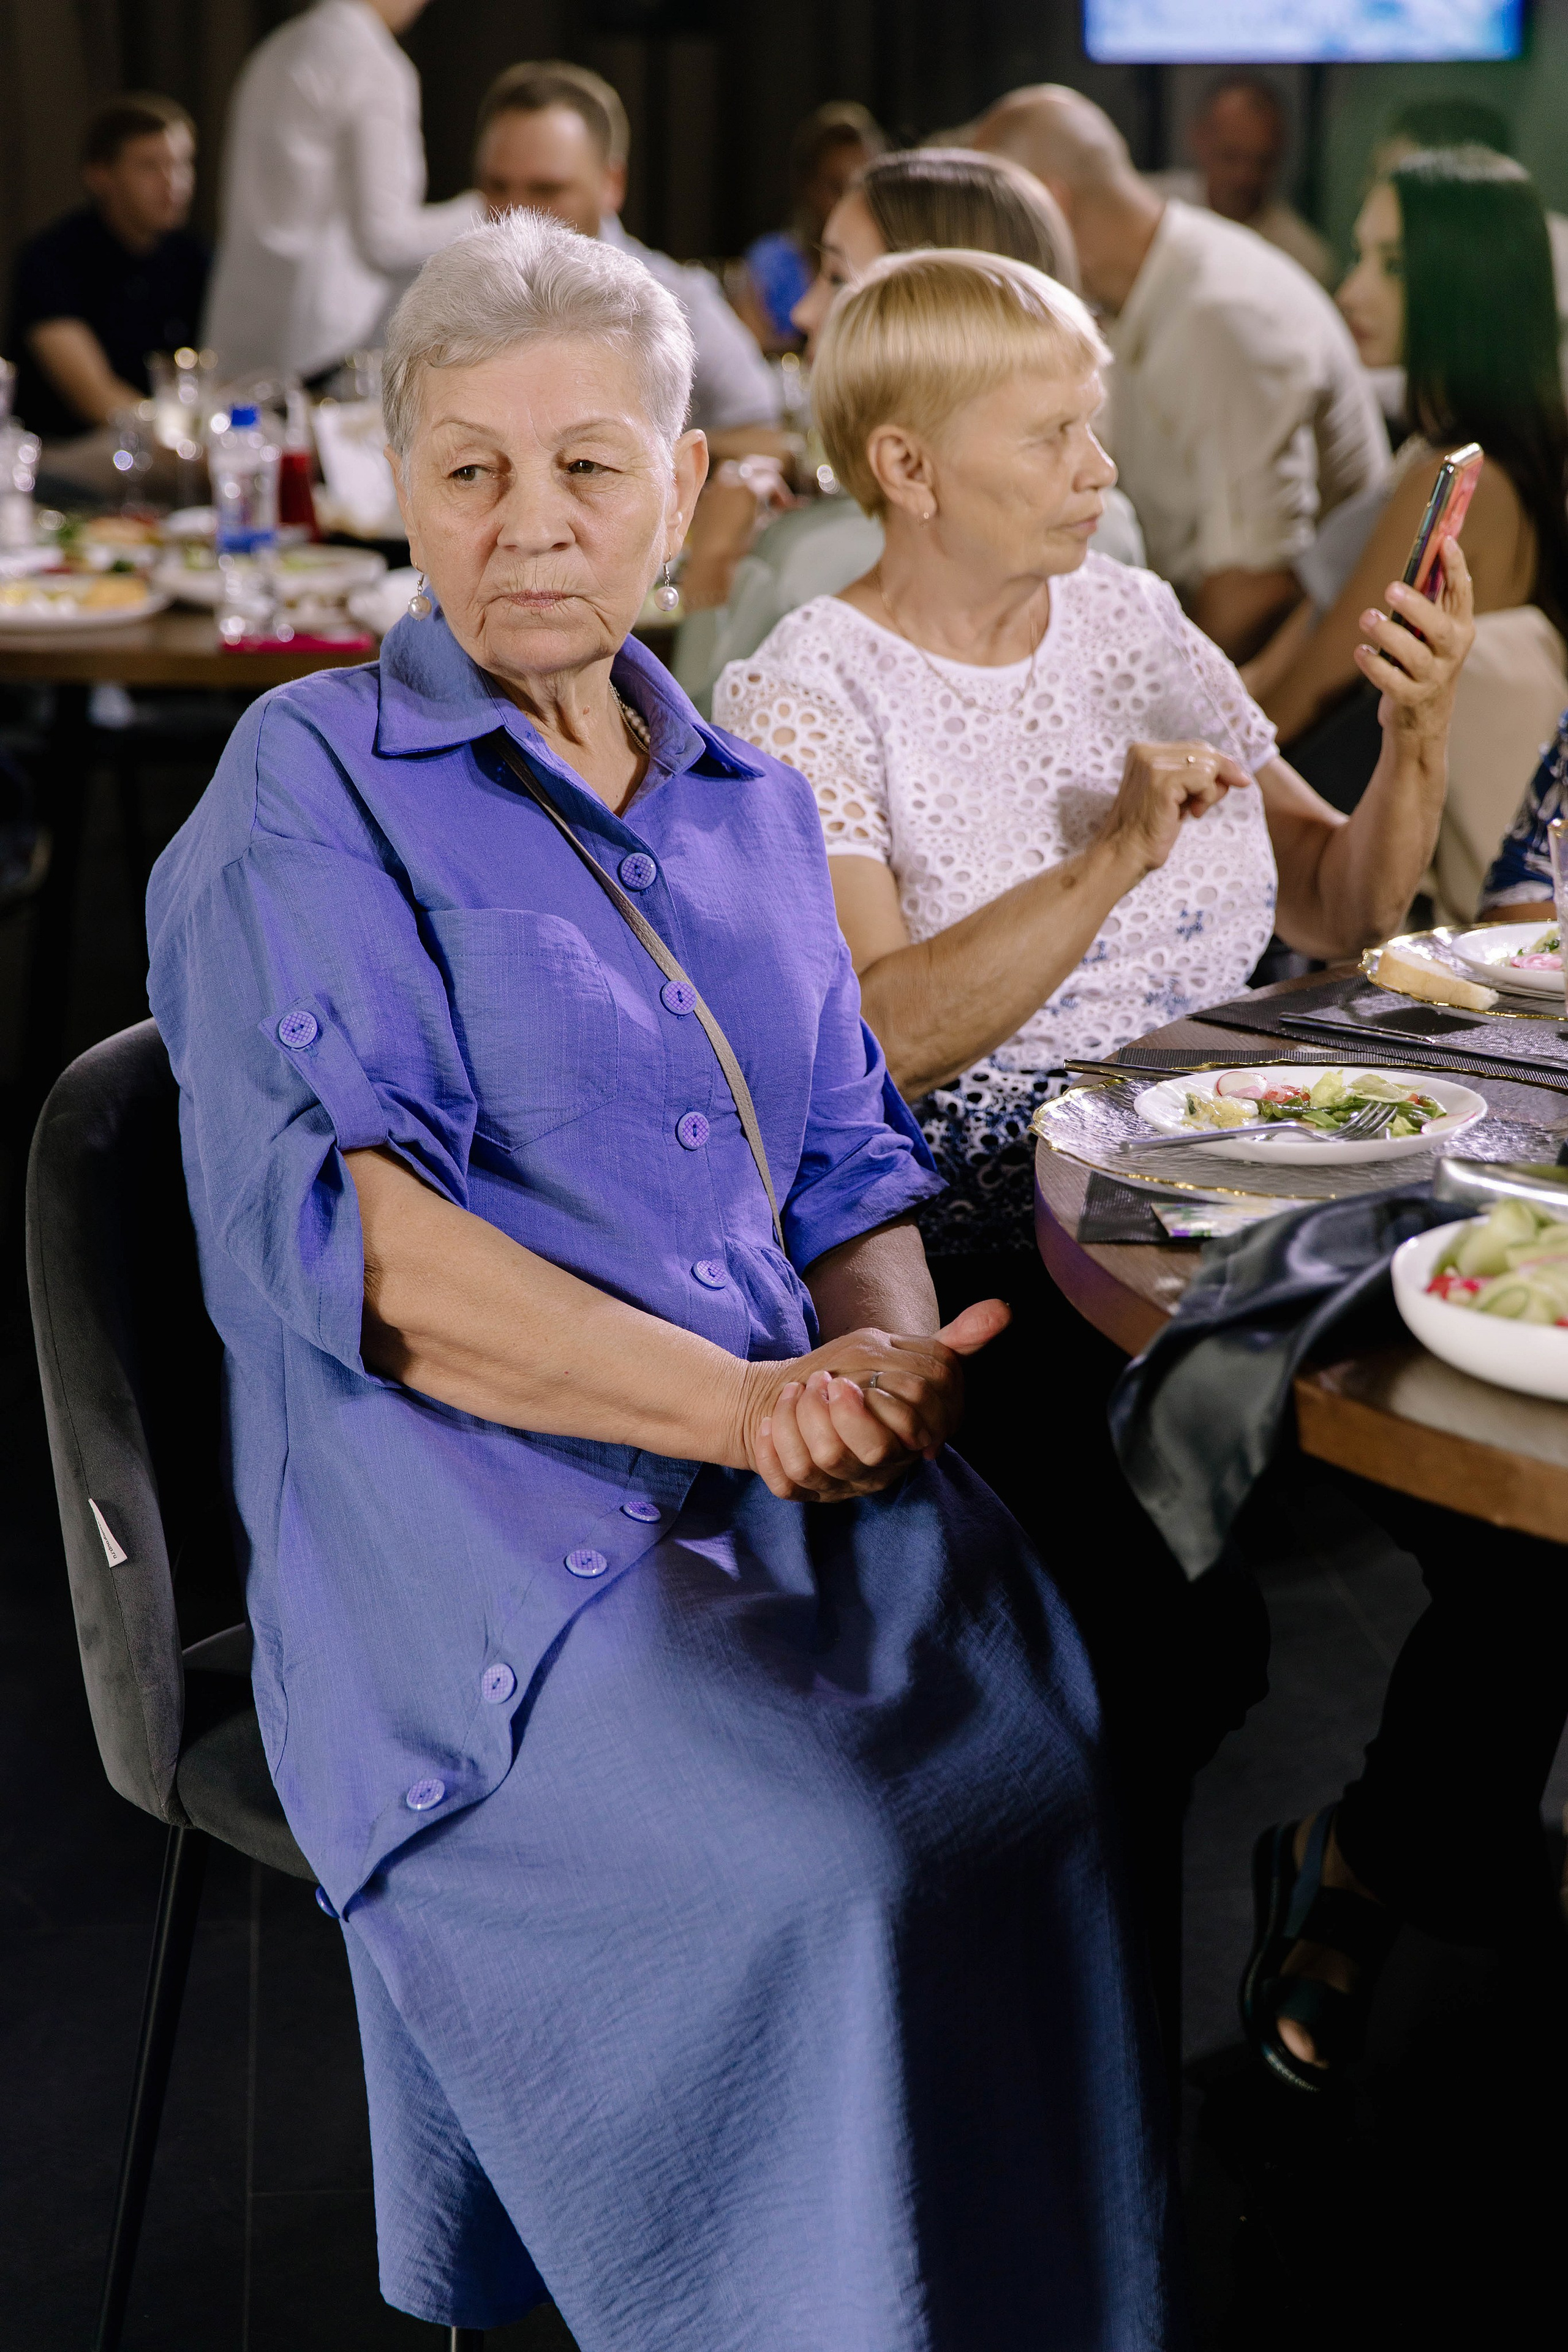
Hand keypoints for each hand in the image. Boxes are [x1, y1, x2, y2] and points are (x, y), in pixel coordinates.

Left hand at [739, 1300, 1008, 1501]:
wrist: (793, 1396)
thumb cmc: (857, 1377)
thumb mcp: (905, 1353)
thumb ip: (955, 1341)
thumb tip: (1002, 1309)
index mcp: (903, 1441)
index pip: (910, 1429)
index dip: (885, 1402)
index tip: (857, 1374)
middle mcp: (872, 1468)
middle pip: (868, 1452)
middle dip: (841, 1410)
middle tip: (824, 1380)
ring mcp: (833, 1482)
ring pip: (819, 1463)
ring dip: (802, 1417)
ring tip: (796, 1389)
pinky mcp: (794, 1487)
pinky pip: (782, 1480)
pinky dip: (772, 1444)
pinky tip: (773, 1416)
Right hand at [1098, 739, 1253, 880]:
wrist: (1123, 855)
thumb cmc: (1150, 831)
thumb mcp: (1175, 796)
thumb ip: (1194, 778)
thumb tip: (1234, 772)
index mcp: (1143, 752)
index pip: (1194, 747)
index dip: (1219, 764)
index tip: (1236, 781)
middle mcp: (1145, 752)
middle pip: (1203, 751)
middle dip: (1220, 775)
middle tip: (1207, 804)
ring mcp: (1151, 764)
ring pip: (1207, 764)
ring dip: (1210, 791)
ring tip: (1194, 811)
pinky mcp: (1161, 780)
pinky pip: (1204, 778)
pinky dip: (1206, 796)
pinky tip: (1192, 813)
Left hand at [1355, 533, 1474, 746]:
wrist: (1424, 720)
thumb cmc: (1423, 663)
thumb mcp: (1431, 633)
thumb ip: (1428, 601)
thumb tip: (1422, 553)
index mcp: (1460, 628)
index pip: (1462, 593)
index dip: (1456, 567)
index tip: (1445, 541)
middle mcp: (1451, 653)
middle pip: (1440, 629)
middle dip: (1417, 607)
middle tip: (1390, 587)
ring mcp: (1432, 678)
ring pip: (1414, 656)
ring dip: (1389, 635)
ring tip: (1367, 618)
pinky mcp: (1411, 699)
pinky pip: (1391, 682)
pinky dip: (1374, 666)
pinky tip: (1361, 652)